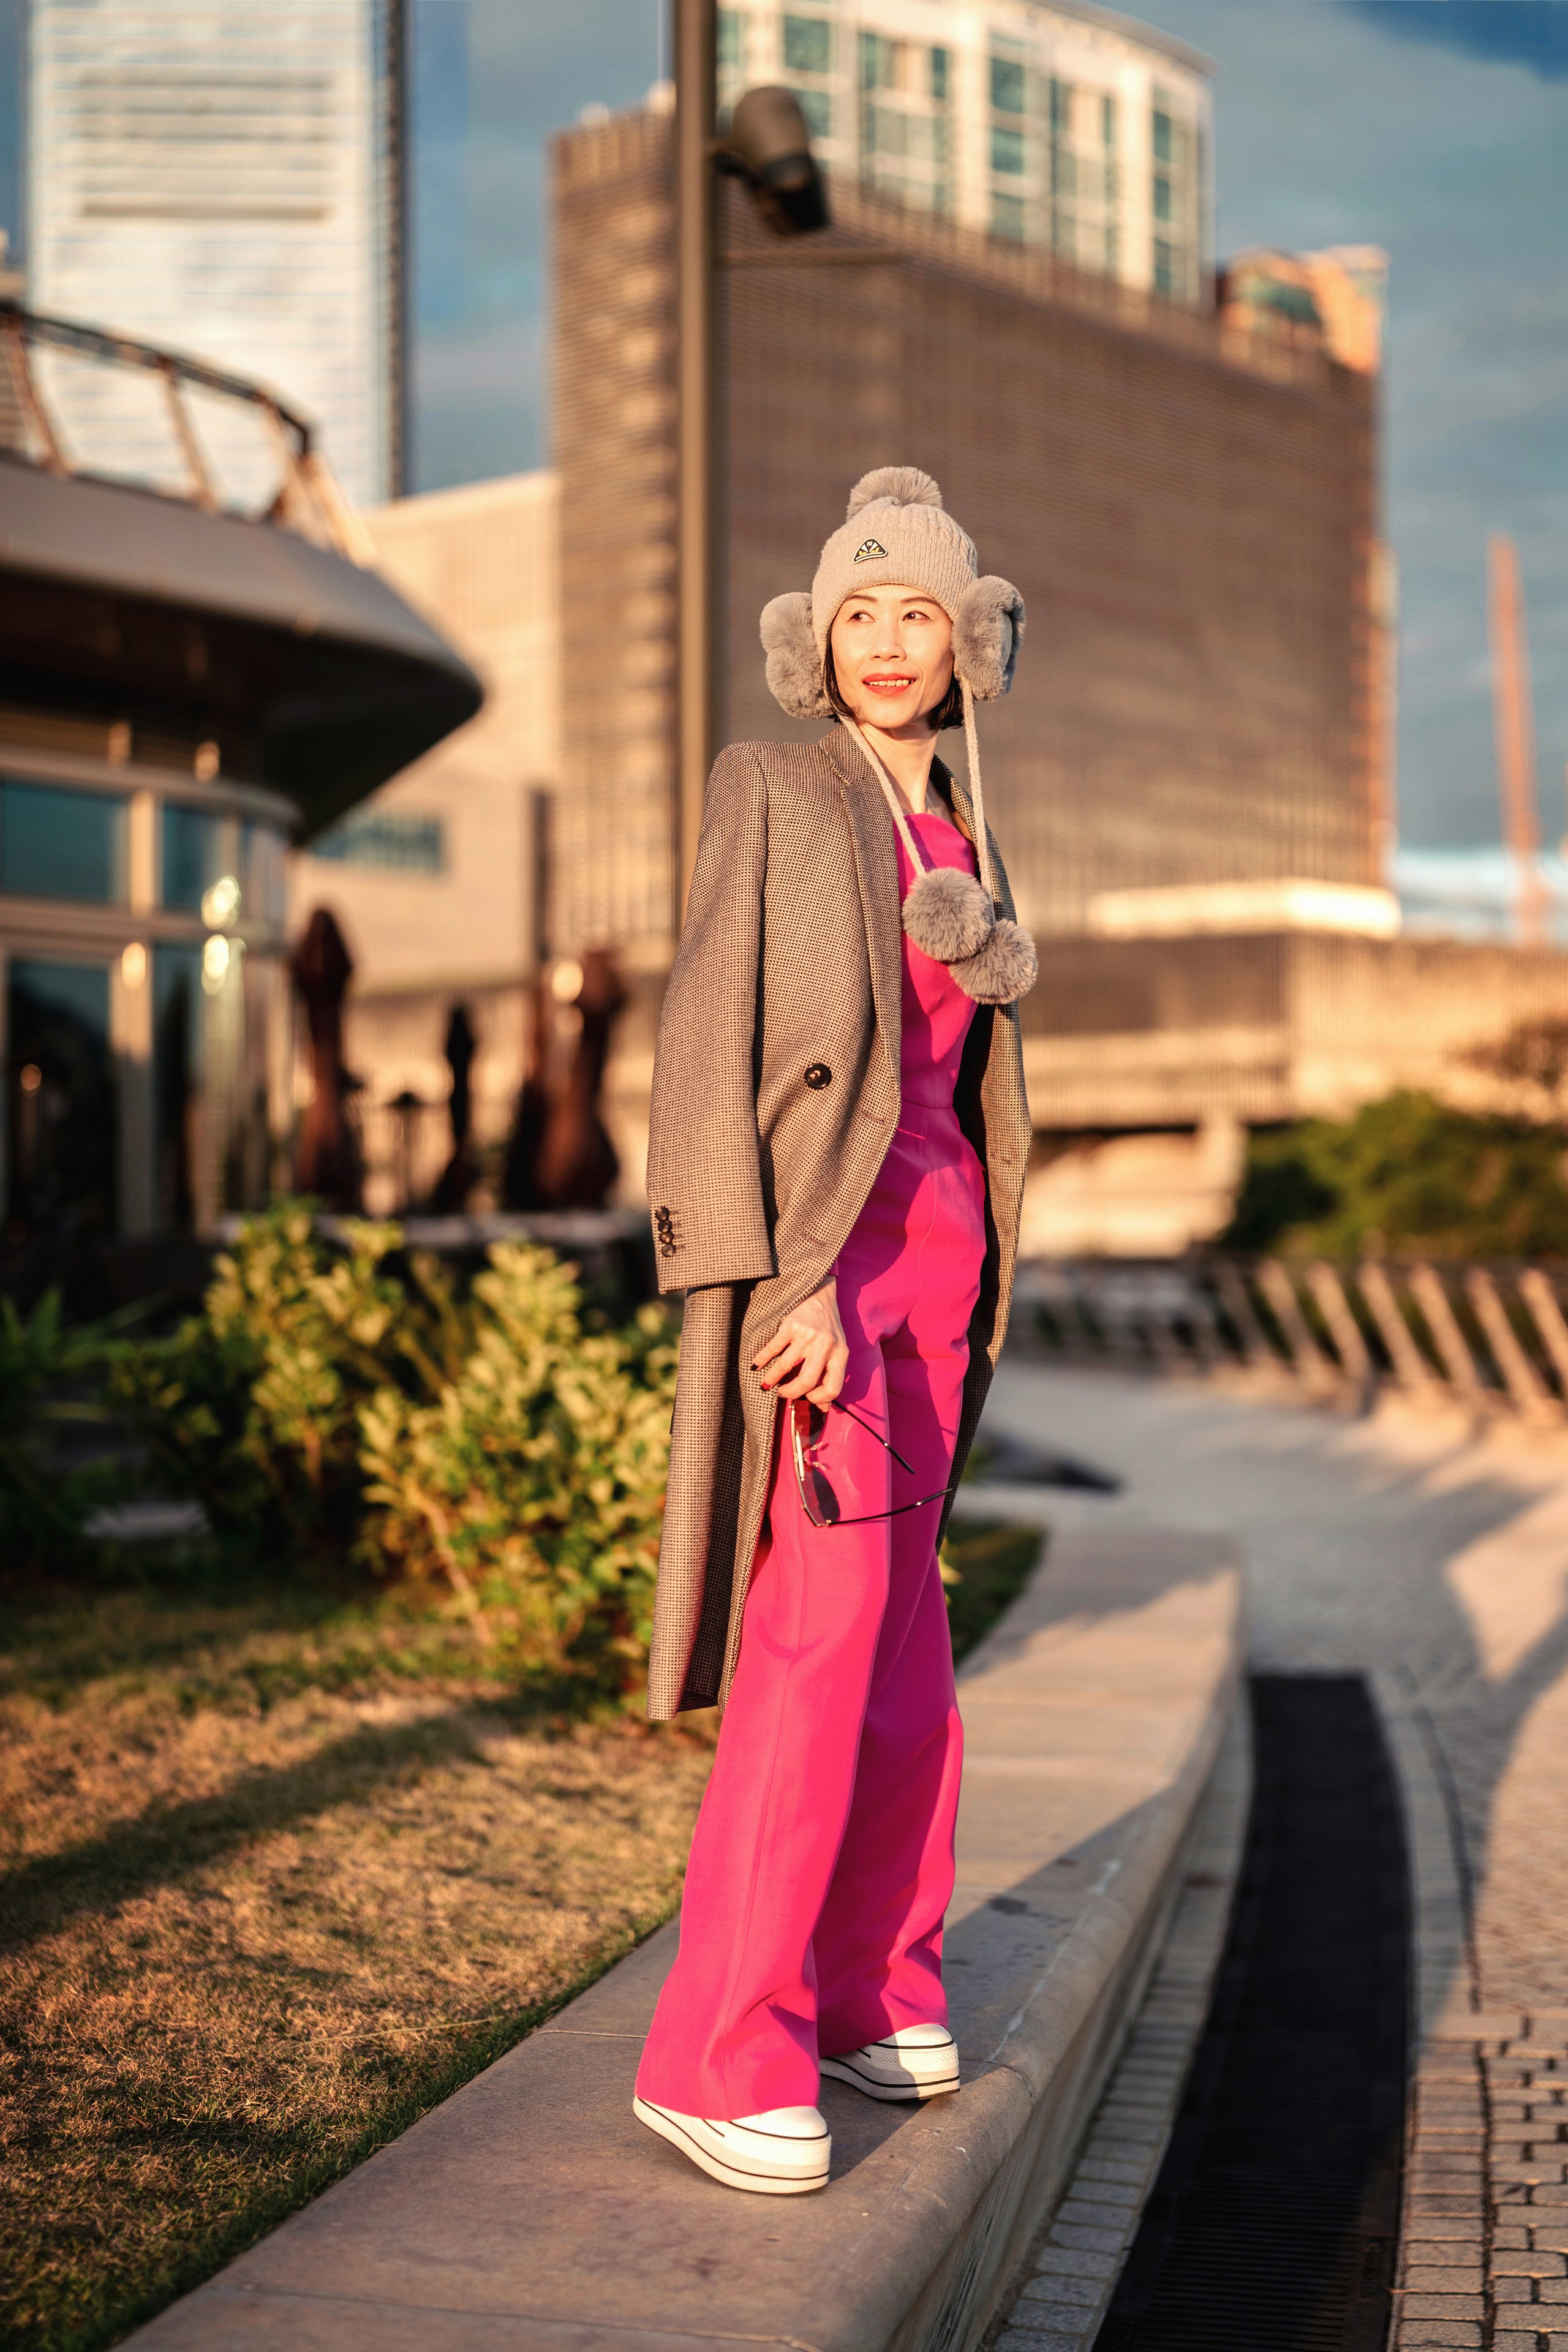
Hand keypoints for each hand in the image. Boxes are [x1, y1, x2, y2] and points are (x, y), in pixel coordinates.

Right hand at [752, 1279, 848, 1406]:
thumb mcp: (836, 1351)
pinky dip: (761, 1360)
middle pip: (807, 1381)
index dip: (819, 1399)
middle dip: (790, 1393)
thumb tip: (822, 1408)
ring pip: (785, 1366)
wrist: (820, 1295)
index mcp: (840, 1355)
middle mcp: (826, 1346)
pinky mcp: (791, 1325)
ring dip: (772, 1379)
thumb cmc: (828, 1328)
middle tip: (783, 1394)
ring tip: (766, 1384)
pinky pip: (772, 1349)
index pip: (833, 1388)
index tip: (807, 1398)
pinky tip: (757, 1366)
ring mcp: (808, 1335)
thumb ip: (830, 1377)